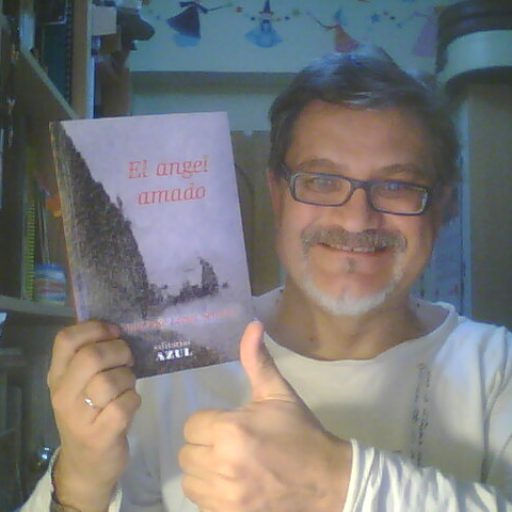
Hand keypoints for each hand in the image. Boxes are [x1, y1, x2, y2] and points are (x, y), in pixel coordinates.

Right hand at [47, 321, 140, 511]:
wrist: (86, 465)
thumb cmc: (90, 414)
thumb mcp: (81, 384)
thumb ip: (91, 357)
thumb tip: (117, 328)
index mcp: (57, 376)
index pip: (66, 339)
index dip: (95, 328)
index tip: (114, 332)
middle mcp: (63, 394)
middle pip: (91, 356)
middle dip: (119, 351)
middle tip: (128, 358)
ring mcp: (79, 417)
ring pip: (111, 380)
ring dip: (128, 378)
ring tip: (127, 386)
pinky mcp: (100, 435)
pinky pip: (125, 403)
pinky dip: (134, 399)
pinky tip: (129, 404)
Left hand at [179, 320, 351, 511]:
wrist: (327, 480)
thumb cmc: (300, 432)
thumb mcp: (279, 393)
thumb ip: (258, 360)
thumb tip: (252, 324)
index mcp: (231, 430)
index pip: (191, 424)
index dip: (209, 422)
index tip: (229, 424)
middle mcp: (222, 465)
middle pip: (186, 452)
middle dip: (204, 444)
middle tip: (229, 443)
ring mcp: (225, 497)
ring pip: (189, 479)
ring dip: (204, 470)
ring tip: (228, 464)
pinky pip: (199, 501)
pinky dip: (210, 492)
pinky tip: (231, 483)